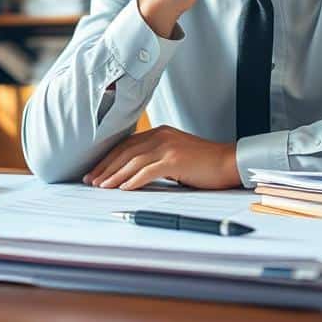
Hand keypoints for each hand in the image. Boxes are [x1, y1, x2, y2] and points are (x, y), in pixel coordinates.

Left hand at [81, 125, 241, 190]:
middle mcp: (161, 135)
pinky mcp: (176, 159)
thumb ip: (155, 159)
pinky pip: (149, 170)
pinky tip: (123, 189)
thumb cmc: (203, 163)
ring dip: (115, 175)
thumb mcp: (175, 155)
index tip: (95, 172)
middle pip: (125, 151)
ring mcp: (168, 146)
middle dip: (105, 167)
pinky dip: (134, 180)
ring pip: (133, 161)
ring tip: (102, 187)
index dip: (108, 159)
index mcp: (159, 133)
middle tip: (91, 181)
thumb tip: (132, 175)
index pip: (126, 145)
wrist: (229, 162)